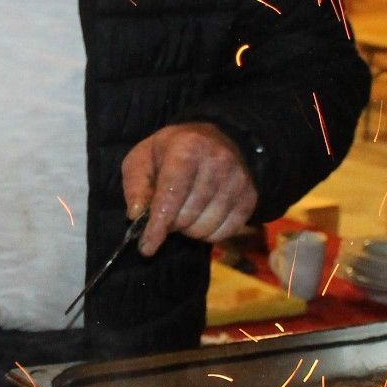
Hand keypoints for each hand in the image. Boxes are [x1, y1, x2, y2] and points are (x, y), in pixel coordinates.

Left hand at [121, 122, 257, 255]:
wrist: (215, 139)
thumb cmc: (172, 151)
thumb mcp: (143, 158)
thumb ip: (136, 185)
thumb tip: (136, 215)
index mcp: (187, 148)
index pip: (171, 195)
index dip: (158, 225)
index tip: (147, 247)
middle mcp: (218, 162)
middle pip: (187, 216)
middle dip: (172, 223)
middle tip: (168, 212)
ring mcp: (238, 180)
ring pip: (206, 228)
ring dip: (190, 229)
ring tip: (186, 212)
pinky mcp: (250, 197)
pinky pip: (225, 233)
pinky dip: (209, 233)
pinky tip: (203, 217)